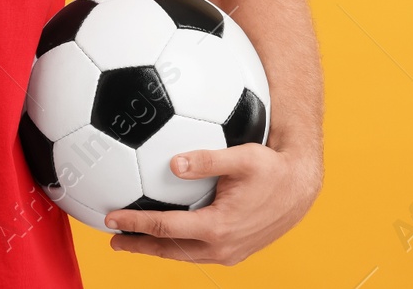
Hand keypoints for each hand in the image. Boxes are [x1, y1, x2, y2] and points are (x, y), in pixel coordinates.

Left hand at [104, 143, 320, 265]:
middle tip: (113, 240)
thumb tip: (173, 163)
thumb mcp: (242, 157)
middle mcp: (221, 247)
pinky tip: (169, 236)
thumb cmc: (272, 168)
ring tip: (134, 241)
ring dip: (157, 249)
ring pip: (184, 255)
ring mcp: (230, 253)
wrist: (302, 188)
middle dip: (139, 246)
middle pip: (168, 250)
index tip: (111, 219)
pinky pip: (199, 253)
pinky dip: (178, 246)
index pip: (165, 228)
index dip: (135, 224)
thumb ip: (206, 160)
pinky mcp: (236, 251)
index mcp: (217, 227)